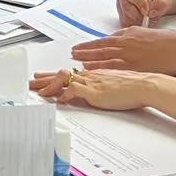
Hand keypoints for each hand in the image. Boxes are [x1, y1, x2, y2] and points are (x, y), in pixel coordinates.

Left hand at [29, 68, 155, 111]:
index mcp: (94, 74)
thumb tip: (95, 92)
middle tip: (30, 83)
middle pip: (61, 75)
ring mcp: (91, 82)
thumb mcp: (114, 84)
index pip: (68, 74)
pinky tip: (58, 101)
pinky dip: (64, 95)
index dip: (53, 76)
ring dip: (49, 87)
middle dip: (43, 80)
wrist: (145, 85)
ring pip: (63, 80)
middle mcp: (90, 76)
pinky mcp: (95, 91)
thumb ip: (102, 87)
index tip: (42, 78)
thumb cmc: (134, 86)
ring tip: (38, 93)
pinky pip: (74, 91)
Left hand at [70, 27, 175, 73]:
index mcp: (132, 33)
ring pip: (101, 54)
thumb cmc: (172, 43)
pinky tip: (86, 67)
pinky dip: (96, 66)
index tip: (88, 45)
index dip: (96, 43)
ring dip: (86, 56)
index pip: (109, 38)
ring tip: (74, 57)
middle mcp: (126, 41)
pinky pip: (108, 65)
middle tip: (74, 50)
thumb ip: (139, 38)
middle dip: (86, 48)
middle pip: (101, 45)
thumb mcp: (152, 35)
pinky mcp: (129, 65)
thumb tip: (132, 40)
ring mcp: (127, 53)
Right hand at [118, 0, 168, 26]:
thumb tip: (151, 12)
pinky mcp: (122, 15)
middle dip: (141, 15)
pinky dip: (137, 25)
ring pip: (126, 18)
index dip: (139, 2)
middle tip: (153, 17)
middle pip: (127, 7)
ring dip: (140, 21)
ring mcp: (121, 5)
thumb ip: (160, 2)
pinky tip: (145, 20)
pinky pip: (127, 24)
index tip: (147, 11)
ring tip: (151, 17)